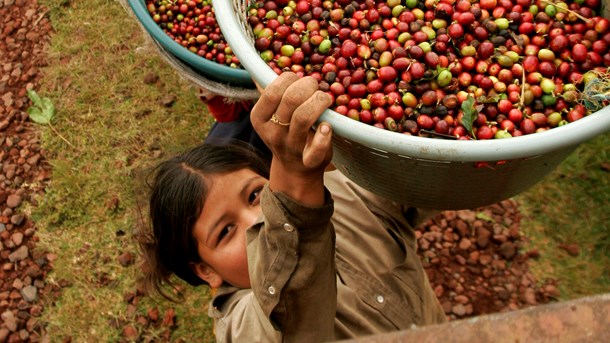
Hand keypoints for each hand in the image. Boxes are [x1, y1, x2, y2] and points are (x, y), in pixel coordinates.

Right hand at [251, 73, 332, 204]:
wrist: (294, 169)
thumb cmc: (285, 132)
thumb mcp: (270, 115)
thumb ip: (269, 94)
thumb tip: (258, 69)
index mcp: (259, 118)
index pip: (272, 91)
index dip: (290, 79)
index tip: (299, 80)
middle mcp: (273, 133)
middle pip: (290, 101)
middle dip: (308, 86)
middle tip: (315, 88)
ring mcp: (291, 148)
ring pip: (303, 118)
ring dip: (319, 101)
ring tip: (325, 99)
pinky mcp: (310, 161)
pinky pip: (317, 148)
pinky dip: (325, 135)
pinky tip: (328, 126)